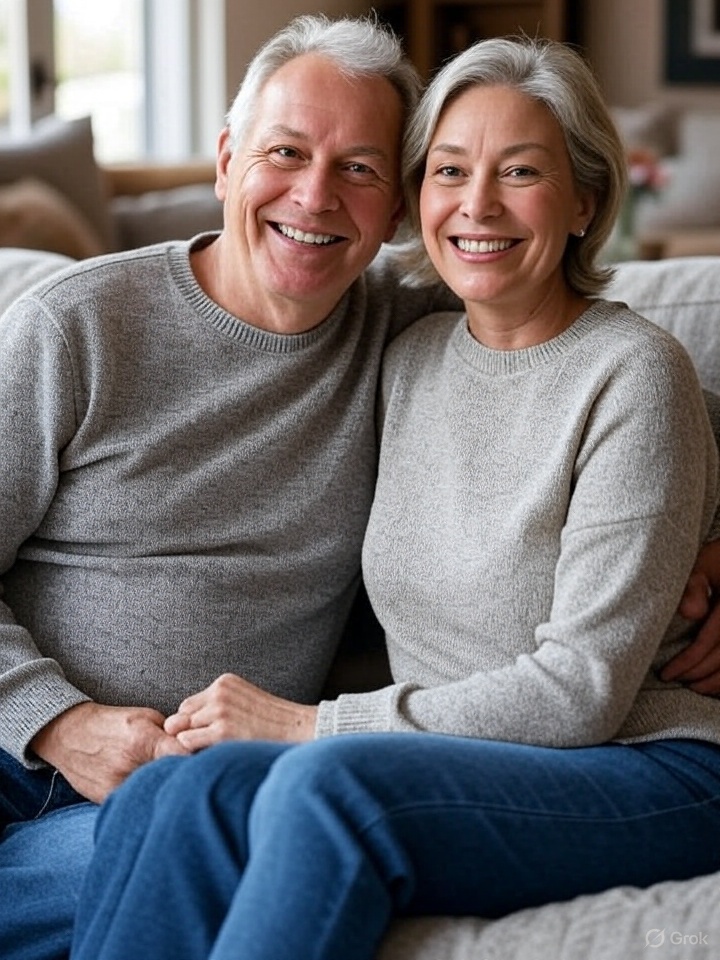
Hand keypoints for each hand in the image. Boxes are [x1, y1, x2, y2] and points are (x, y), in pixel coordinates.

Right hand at [30, 702, 188, 803]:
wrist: (69, 734)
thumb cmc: (112, 722)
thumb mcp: (145, 717)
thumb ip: (169, 732)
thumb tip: (193, 745)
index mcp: (145, 741)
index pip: (185, 756)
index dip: (200, 759)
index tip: (208, 762)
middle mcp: (131, 765)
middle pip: (171, 778)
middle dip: (183, 776)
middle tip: (191, 775)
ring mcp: (117, 785)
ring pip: (153, 794)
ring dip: (162, 789)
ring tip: (167, 783)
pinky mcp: (106, 799)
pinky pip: (133, 803)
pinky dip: (143, 798)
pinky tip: (146, 790)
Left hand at [164, 673, 317, 750]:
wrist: (298, 729)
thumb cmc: (271, 722)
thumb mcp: (243, 702)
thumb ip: (213, 708)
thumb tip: (168, 725)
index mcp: (224, 682)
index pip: (190, 704)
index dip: (196, 722)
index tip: (212, 733)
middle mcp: (219, 693)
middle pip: (183, 716)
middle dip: (191, 732)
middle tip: (213, 745)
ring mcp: (220, 711)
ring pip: (183, 730)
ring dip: (194, 743)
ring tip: (217, 750)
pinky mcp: (221, 732)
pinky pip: (187, 743)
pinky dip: (195, 752)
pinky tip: (216, 755)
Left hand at [662, 539, 719, 693]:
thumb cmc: (718, 561)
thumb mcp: (704, 563)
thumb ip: (693, 585)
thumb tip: (690, 613)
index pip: (710, 640)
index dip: (688, 661)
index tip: (666, 673)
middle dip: (698, 674)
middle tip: (675, 680)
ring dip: (716, 682)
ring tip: (694, 687)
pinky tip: (715, 686)